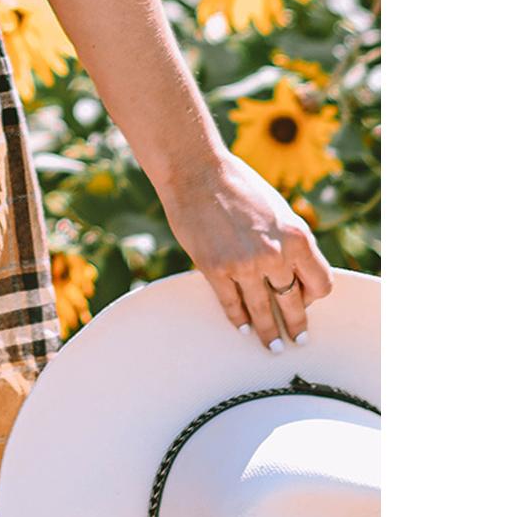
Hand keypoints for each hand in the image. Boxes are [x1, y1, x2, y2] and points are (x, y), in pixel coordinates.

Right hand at [154, 154, 335, 350]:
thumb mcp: (277, 209)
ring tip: (271, 345)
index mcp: (297, 236)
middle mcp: (275, 254)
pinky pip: (232, 304)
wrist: (195, 171)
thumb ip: (289, 240)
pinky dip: (238, 319)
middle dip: (296, 324)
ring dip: (268, 332)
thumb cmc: (237, 185)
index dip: (314, 296)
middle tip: (296, 339)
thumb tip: (294, 269)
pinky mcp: (215, 269)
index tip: (306, 302)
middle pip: (294, 303)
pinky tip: (242, 327)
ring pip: (263, 311)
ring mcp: (244, 264)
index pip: (321, 283)